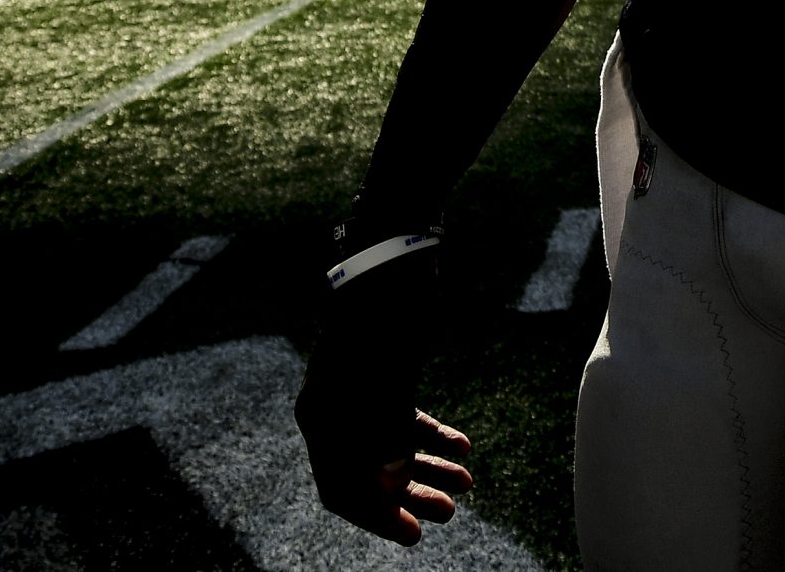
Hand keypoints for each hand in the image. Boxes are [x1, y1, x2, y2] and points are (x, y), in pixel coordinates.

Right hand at [294, 234, 473, 541]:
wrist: (396, 251)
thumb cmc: (386, 312)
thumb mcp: (387, 377)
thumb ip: (382, 430)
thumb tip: (389, 477)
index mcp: (320, 415)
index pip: (339, 487)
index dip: (375, 515)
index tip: (412, 533)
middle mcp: (333, 408)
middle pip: (368, 472)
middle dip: (409, 494)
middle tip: (448, 510)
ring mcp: (359, 390)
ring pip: (389, 447)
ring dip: (426, 468)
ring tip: (464, 483)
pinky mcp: (384, 372)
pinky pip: (403, 417)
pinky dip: (432, 434)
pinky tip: (463, 446)